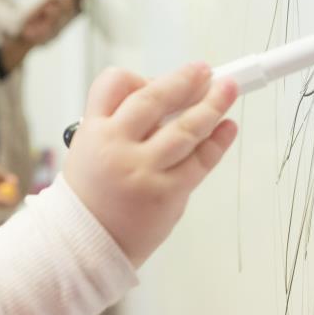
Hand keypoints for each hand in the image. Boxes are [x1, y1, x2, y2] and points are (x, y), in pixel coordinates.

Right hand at [63, 63, 237, 267]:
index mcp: (93, 131)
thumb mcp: (88, 147)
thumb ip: (121, 122)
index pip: (114, 84)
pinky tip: (227, 127)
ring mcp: (143, 171)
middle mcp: (117, 146)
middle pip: (155, 99)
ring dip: (212, 104)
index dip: (140, 76)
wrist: (85, 244)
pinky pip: (199, 162)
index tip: (164, 76)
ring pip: (185, 128)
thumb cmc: (91, 193)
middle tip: (205, 71)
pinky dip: (217, 141)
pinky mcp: (167, 194)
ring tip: (228, 89)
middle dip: (185, 80)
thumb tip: (171, 100)